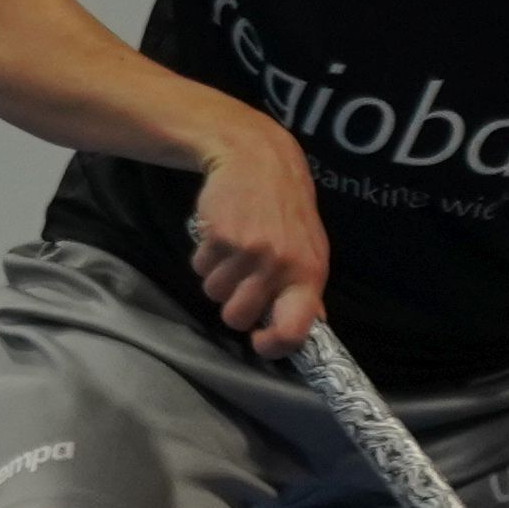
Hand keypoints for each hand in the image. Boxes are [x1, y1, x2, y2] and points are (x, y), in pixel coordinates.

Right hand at [182, 122, 325, 353]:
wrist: (258, 161)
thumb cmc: (285, 210)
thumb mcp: (308, 248)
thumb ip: (305, 289)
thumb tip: (309, 327)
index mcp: (309, 273)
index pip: (293, 330)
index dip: (273, 346)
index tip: (260, 342)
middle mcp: (281, 266)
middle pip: (238, 317)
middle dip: (233, 303)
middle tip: (242, 279)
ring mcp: (249, 251)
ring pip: (213, 293)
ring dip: (217, 277)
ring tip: (233, 249)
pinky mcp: (219, 237)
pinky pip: (199, 268)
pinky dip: (204, 256)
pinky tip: (221, 235)